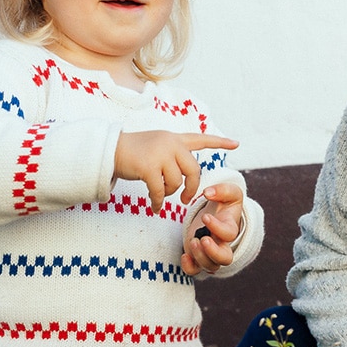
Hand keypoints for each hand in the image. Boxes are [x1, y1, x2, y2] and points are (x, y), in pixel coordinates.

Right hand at [114, 131, 238, 212]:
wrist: (109, 150)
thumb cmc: (133, 152)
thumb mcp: (156, 145)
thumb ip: (173, 154)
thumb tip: (186, 176)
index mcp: (175, 139)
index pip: (201, 139)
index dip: (219, 142)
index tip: (237, 144)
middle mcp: (171, 143)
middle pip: (194, 170)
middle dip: (191, 187)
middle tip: (185, 198)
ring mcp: (160, 154)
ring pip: (177, 183)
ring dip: (169, 193)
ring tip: (160, 194)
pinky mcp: (149, 167)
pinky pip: (160, 191)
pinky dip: (157, 202)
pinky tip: (154, 207)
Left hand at [181, 183, 244, 275]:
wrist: (216, 214)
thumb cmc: (224, 203)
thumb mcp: (229, 192)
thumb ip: (222, 189)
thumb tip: (208, 192)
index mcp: (230, 228)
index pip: (229, 234)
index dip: (217, 228)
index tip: (205, 217)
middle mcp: (222, 244)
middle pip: (225, 259)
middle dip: (213, 252)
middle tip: (202, 239)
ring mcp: (210, 253)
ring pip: (210, 266)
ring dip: (200, 257)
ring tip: (193, 241)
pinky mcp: (197, 256)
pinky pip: (195, 270)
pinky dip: (189, 268)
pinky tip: (184, 256)